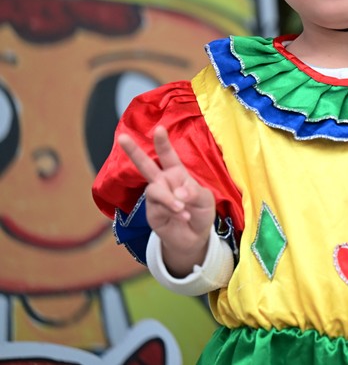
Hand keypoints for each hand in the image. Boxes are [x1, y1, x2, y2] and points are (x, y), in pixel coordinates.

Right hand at [118, 126, 215, 274]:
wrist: (194, 237)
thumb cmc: (200, 212)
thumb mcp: (205, 199)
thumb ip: (194, 193)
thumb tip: (178, 193)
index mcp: (177, 174)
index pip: (168, 156)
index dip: (163, 143)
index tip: (159, 128)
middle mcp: (163, 182)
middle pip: (146, 165)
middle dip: (134, 152)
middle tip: (123, 137)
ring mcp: (156, 198)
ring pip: (155, 190)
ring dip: (169, 199)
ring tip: (183, 209)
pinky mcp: (151, 212)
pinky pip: (158, 207)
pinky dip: (173, 211)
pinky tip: (183, 216)